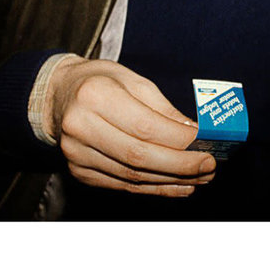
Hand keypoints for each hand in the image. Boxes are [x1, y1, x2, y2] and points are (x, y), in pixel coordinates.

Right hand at [45, 57, 215, 195]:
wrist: (60, 94)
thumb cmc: (102, 82)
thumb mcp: (135, 81)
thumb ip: (164, 109)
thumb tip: (195, 134)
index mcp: (94, 96)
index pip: (144, 126)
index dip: (178, 140)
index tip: (207, 144)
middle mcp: (80, 127)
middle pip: (138, 155)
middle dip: (180, 164)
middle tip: (209, 166)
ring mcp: (77, 154)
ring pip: (132, 175)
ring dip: (171, 180)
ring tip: (200, 178)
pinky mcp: (80, 172)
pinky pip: (123, 185)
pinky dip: (154, 188)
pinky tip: (179, 186)